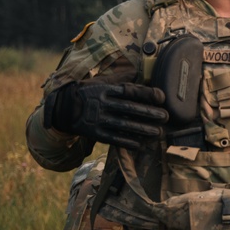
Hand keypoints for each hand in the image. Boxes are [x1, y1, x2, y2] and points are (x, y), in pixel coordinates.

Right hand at [44, 82, 167, 149]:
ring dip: (143, 129)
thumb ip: (120, 85)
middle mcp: (103, 104)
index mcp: (106, 90)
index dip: (147, 94)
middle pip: (129, 109)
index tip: (161, 98)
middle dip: (149, 113)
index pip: (130, 91)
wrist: (63, 108)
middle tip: (165, 117)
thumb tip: (143, 83)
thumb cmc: (89, 94)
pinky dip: (127, 142)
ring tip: (158, 132)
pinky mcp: (95, 133)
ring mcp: (98, 119)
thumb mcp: (102, 84)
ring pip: (124, 125)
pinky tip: (140, 145)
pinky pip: (113, 138)